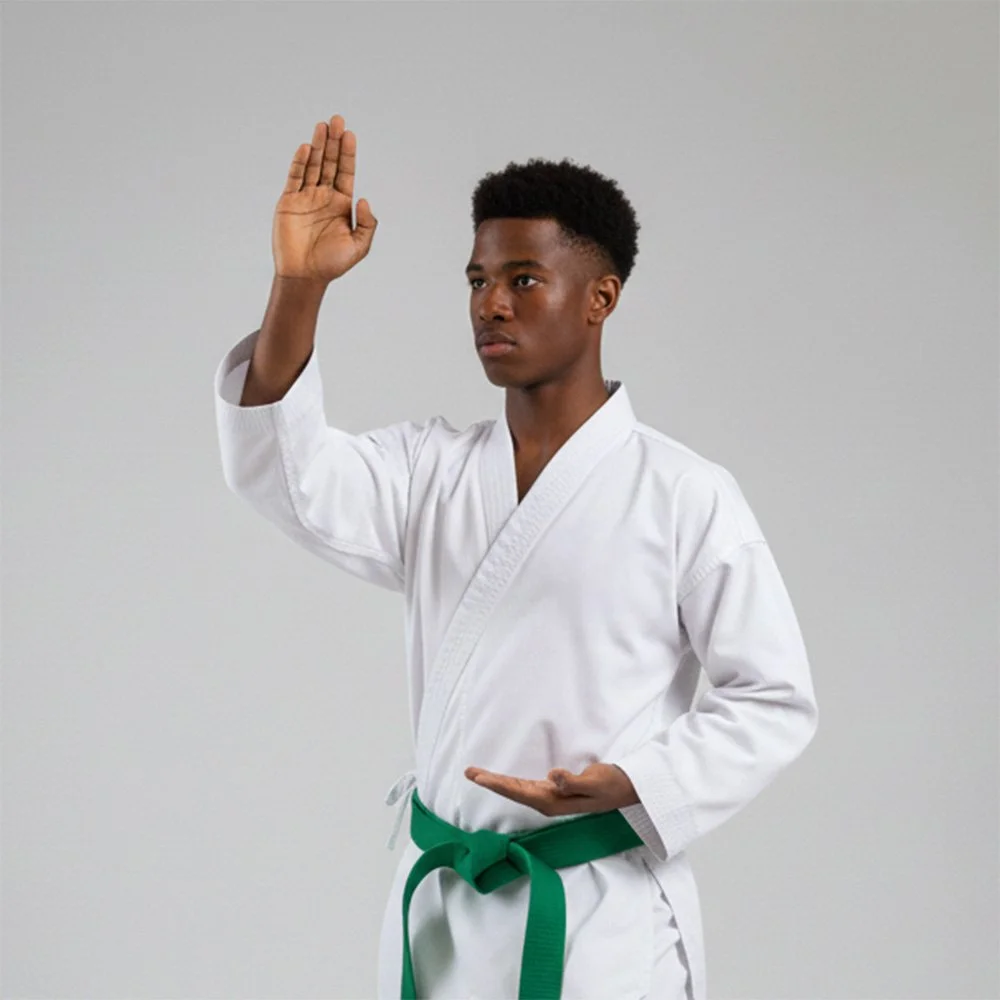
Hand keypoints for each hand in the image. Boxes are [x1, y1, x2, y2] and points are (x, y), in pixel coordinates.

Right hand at [272, 114, 377, 283]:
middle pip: (330, 163)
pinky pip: (295, 177)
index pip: (346, 172)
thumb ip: (367, 223)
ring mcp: (306, 197)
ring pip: (313, 165)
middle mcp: (324, 196)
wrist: (305, 275)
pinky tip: (308, 148)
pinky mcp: (289, 201)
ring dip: (318, 145)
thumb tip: (363, 198)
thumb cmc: (333, 264)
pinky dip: (300, 163)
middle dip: (334, 142)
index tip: (350, 134)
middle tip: (337, 119)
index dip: (348, 153)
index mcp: (342, 204)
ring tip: (322, 125)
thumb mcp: (359, 246)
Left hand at [464, 762, 639, 816]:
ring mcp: (551, 797)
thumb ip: (573, 781)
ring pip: (518, 789)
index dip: (497, 784)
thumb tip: (552, 776)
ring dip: (498, 782)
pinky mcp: (556, 791)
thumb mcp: (595, 781)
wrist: (627, 789)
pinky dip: (511, 783)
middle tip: (468, 771)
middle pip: (513, 791)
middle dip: (491, 782)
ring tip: (478, 774)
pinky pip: (527, 787)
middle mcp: (548, 801)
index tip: (478, 777)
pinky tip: (503, 781)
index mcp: (553, 801)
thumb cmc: (612, 784)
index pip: (518, 792)